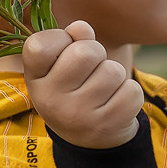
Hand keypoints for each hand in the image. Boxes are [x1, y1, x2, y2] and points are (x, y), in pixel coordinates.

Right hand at [22, 21, 143, 148]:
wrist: (88, 139)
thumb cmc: (74, 88)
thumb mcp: (61, 65)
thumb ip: (71, 39)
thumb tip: (81, 28)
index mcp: (35, 80)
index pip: (39, 45)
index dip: (60, 39)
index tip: (64, 52)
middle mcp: (51, 100)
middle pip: (86, 52)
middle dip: (96, 53)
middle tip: (91, 70)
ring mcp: (79, 115)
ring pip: (112, 71)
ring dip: (114, 74)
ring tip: (103, 89)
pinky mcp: (108, 125)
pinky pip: (131, 90)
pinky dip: (129, 92)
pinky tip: (115, 103)